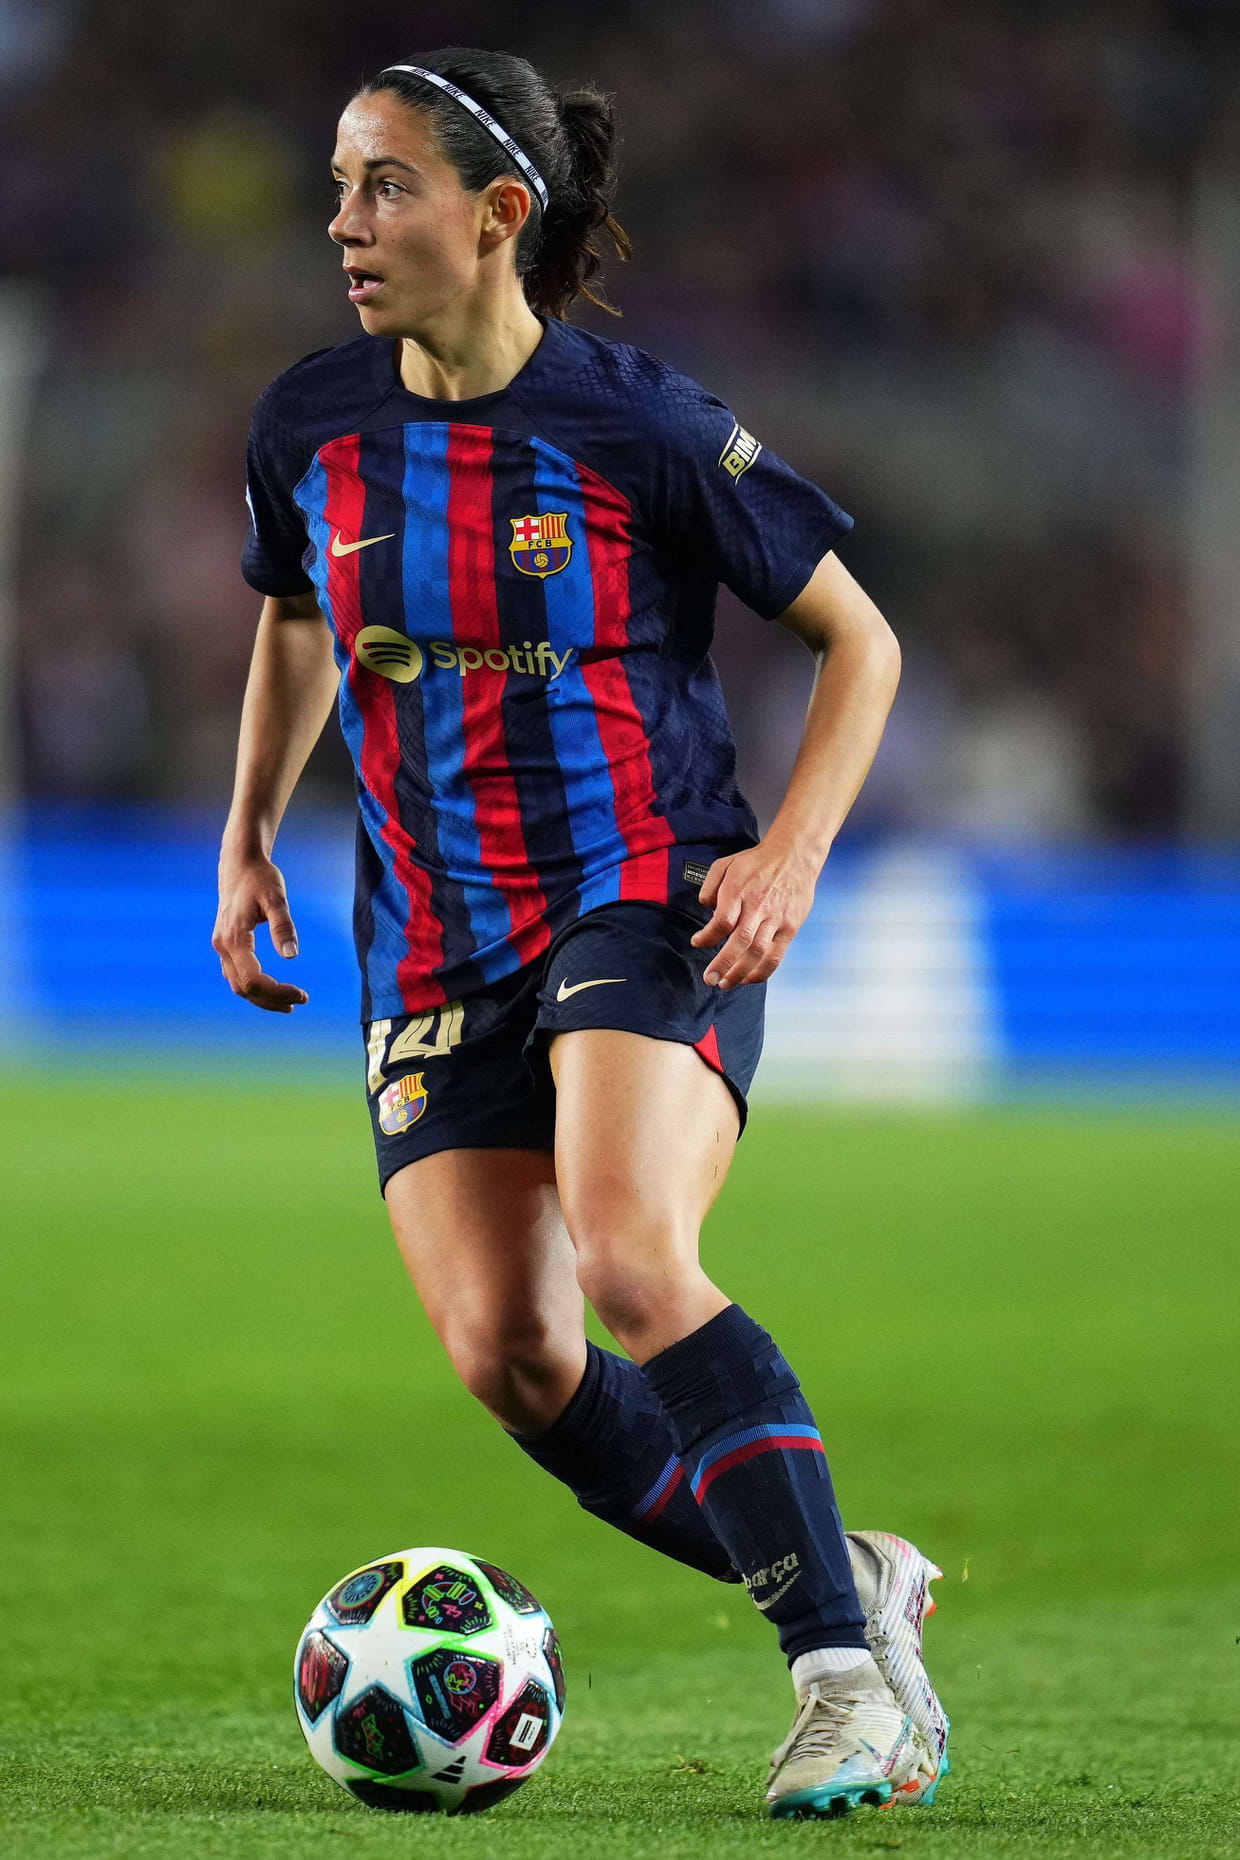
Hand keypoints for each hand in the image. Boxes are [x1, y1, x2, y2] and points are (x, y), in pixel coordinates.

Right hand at [213, 854, 308, 1012]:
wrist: (239, 863)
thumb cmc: (259, 878)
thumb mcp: (276, 898)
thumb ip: (283, 927)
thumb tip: (292, 955)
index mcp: (234, 938)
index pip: (253, 980)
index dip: (278, 992)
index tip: (302, 994)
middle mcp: (222, 946)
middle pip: (243, 988)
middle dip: (271, 1000)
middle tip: (300, 1000)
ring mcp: (221, 946)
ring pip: (237, 984)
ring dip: (262, 998)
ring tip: (289, 1003)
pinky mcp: (225, 944)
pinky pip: (236, 974)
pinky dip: (254, 987)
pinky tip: (272, 988)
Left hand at [689, 841, 819, 988]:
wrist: (794, 856)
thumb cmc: (758, 862)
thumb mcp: (726, 863)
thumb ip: (710, 884)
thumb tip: (705, 906)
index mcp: (739, 890)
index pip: (722, 921)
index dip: (707, 937)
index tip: (698, 942)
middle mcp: (758, 906)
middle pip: (740, 941)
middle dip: (723, 964)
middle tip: (710, 979)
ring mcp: (776, 918)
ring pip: (758, 952)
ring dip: (740, 972)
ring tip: (726, 984)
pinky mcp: (790, 927)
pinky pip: (776, 955)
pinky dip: (762, 971)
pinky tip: (749, 979)